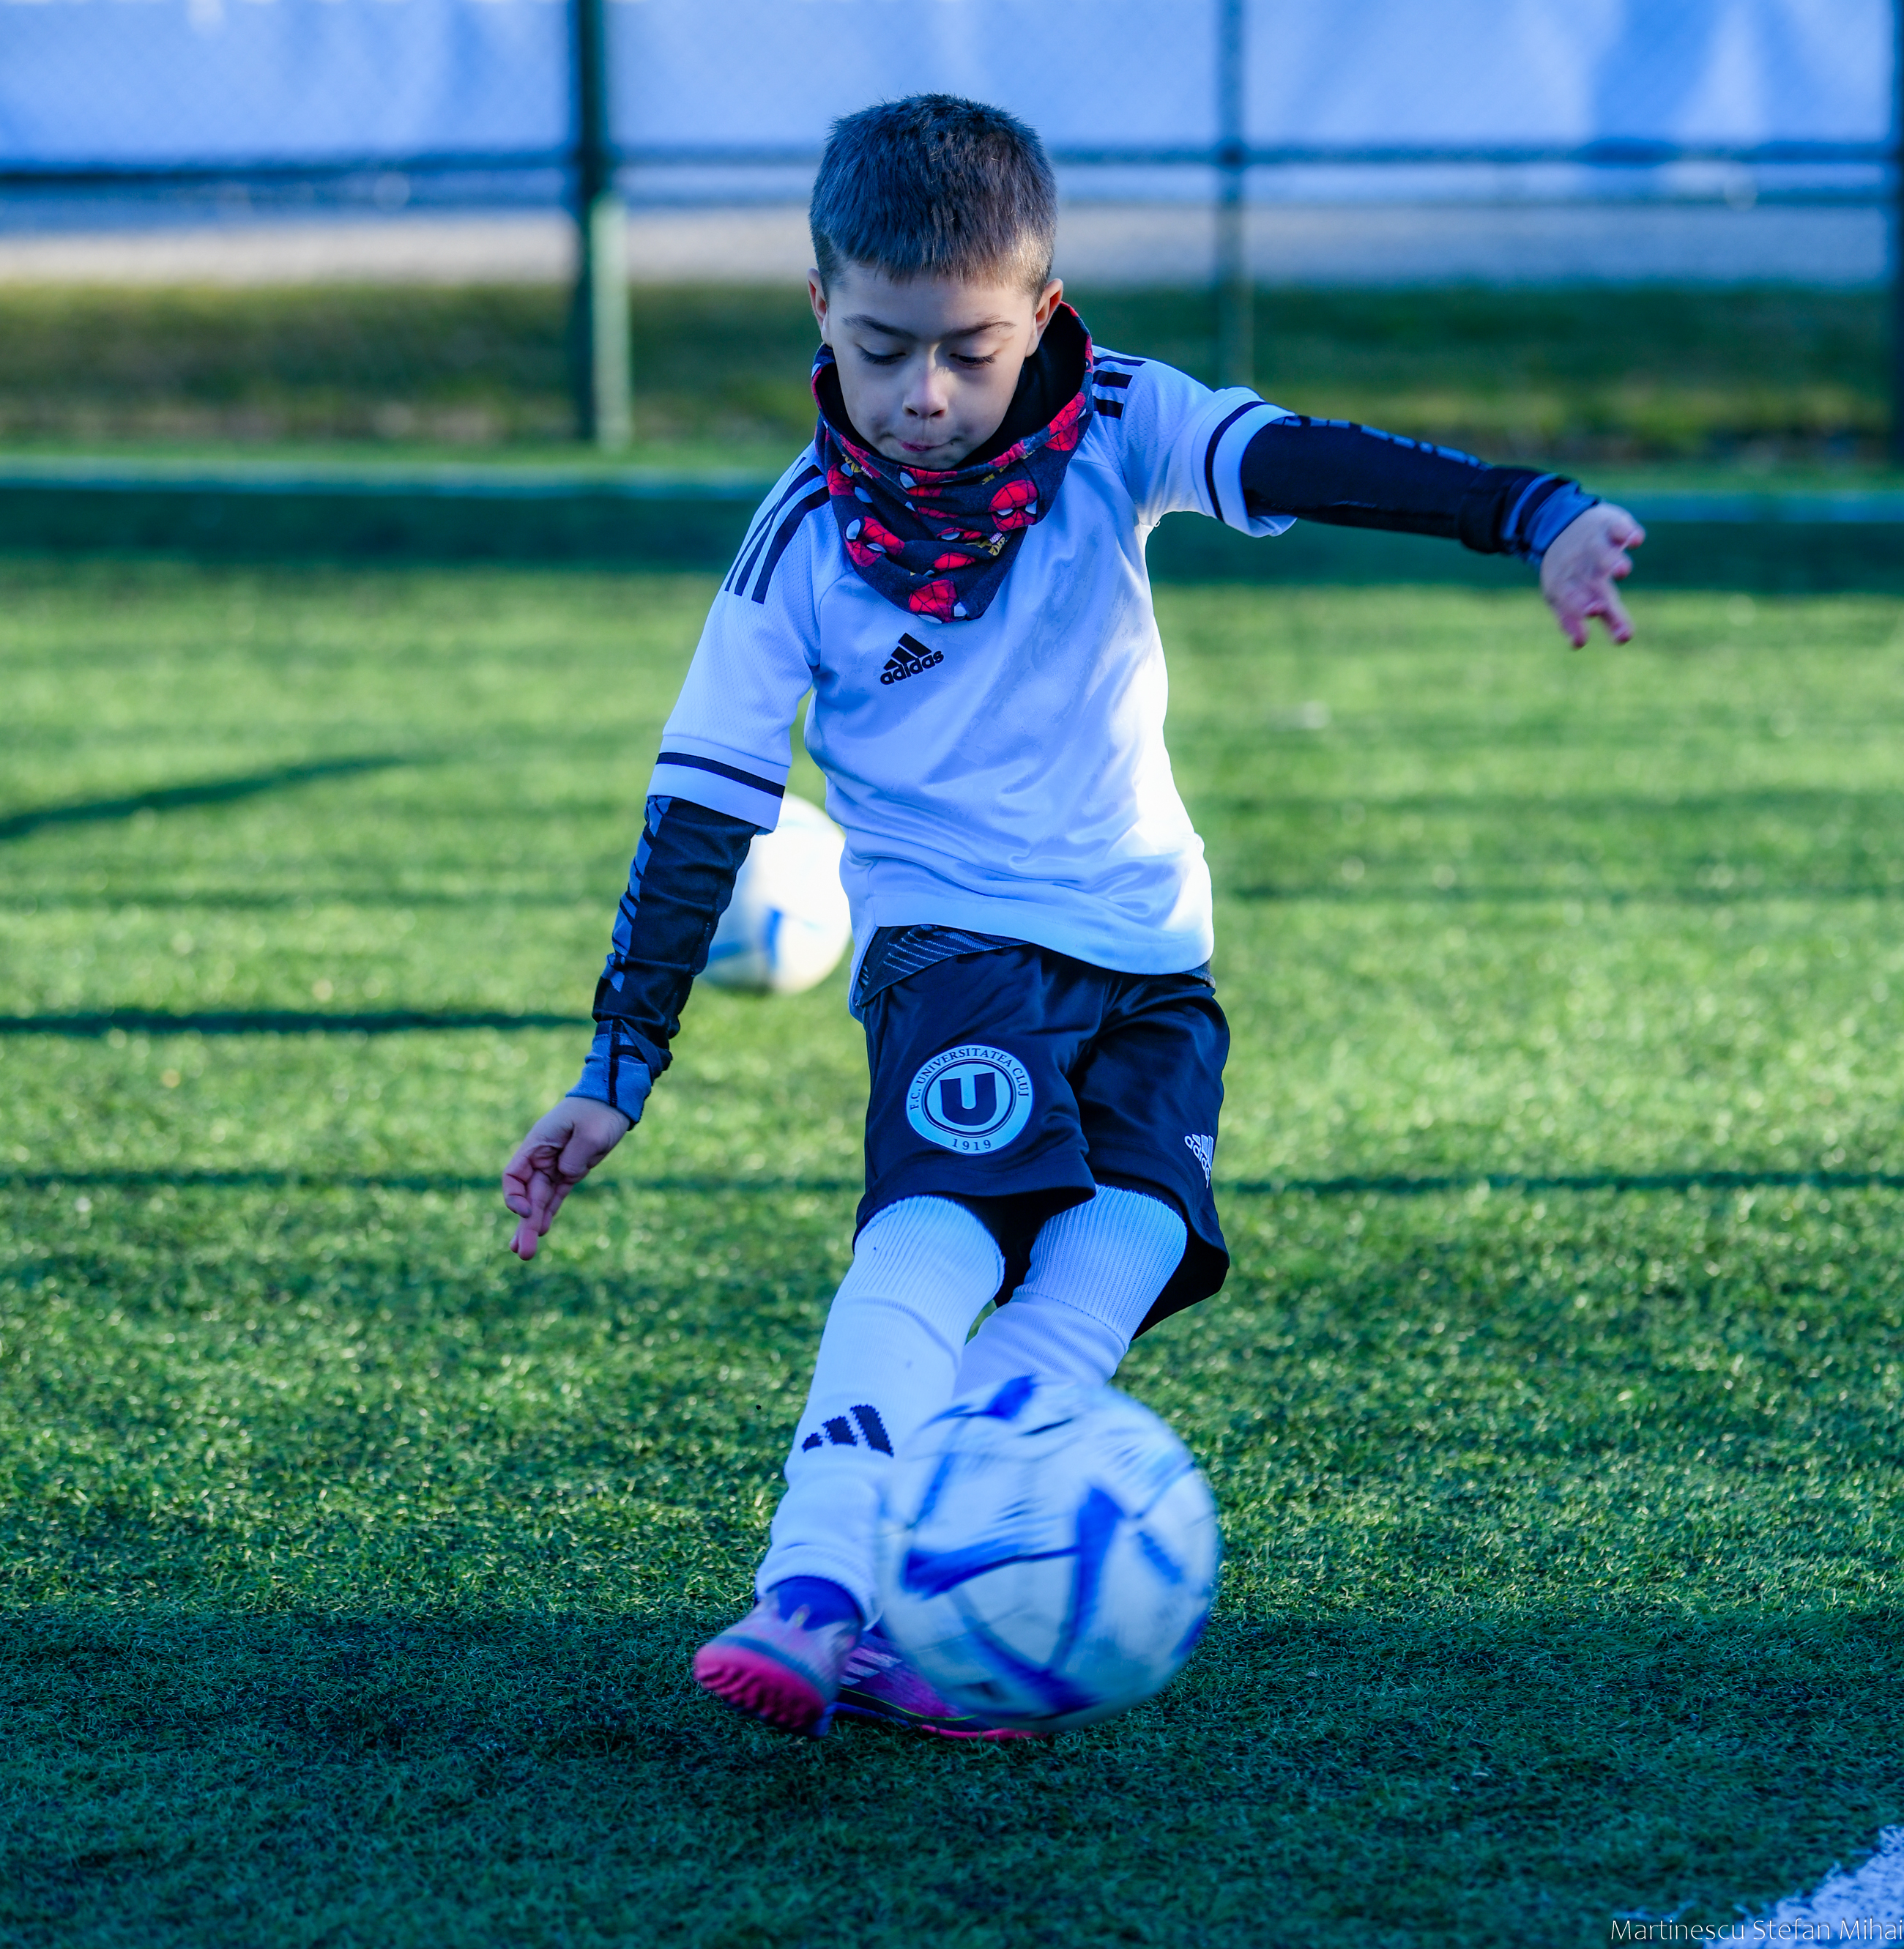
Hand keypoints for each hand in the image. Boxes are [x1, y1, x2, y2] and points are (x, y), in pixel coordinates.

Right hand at [502, 1095, 631, 1260]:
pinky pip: (555, 1196)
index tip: (525, 1211)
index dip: (514, 1196)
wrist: (613, 1101)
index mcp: (537, 1144)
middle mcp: (541, 1158)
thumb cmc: (598, 1112)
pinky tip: (542, 1231)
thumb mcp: (589, 1133)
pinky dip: (548, 1213)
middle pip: (526, 1196)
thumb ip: (574, 1157)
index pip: (513, 1176)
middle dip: (524, 1224)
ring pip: (539, 1201)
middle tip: (522, 1252)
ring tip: (525, 1252)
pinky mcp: (570, 1171)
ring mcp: (555, 1166)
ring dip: (533, 1225)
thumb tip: (564, 1174)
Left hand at [1540, 502, 1644, 647]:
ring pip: (1601, 553)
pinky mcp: (1610, 525)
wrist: (1560, 523)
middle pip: (1590, 583)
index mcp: (1563, 583)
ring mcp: (1593, 543)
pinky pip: (1618, 527)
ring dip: (1611, 561)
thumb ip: (1570, 619)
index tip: (1592, 616)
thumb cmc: (1566, 569)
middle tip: (1600, 610)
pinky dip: (1626, 532)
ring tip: (1622, 572)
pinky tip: (1635, 540)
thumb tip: (1578, 644)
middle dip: (1597, 597)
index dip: (1577, 606)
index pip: (1569, 598)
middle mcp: (1578, 564)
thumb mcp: (1560, 594)